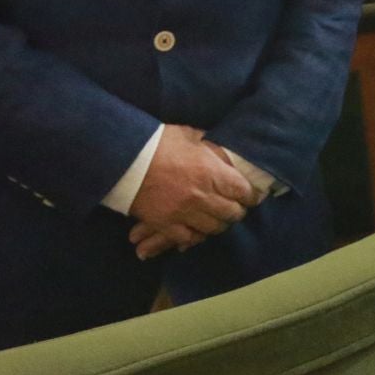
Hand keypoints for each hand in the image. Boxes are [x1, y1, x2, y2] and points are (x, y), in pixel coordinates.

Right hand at [126, 126, 258, 259]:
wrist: (123, 159)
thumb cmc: (158, 143)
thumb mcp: (190, 136)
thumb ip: (210, 147)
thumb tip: (222, 151)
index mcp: (212, 172)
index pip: (243, 191)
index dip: (250, 195)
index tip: (251, 196)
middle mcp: (202, 195)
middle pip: (232, 213)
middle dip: (237, 211)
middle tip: (236, 208)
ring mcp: (184, 213)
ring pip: (213, 228)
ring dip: (218, 224)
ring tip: (218, 219)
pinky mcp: (165, 224)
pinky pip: (188, 238)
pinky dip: (195, 235)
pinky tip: (196, 229)